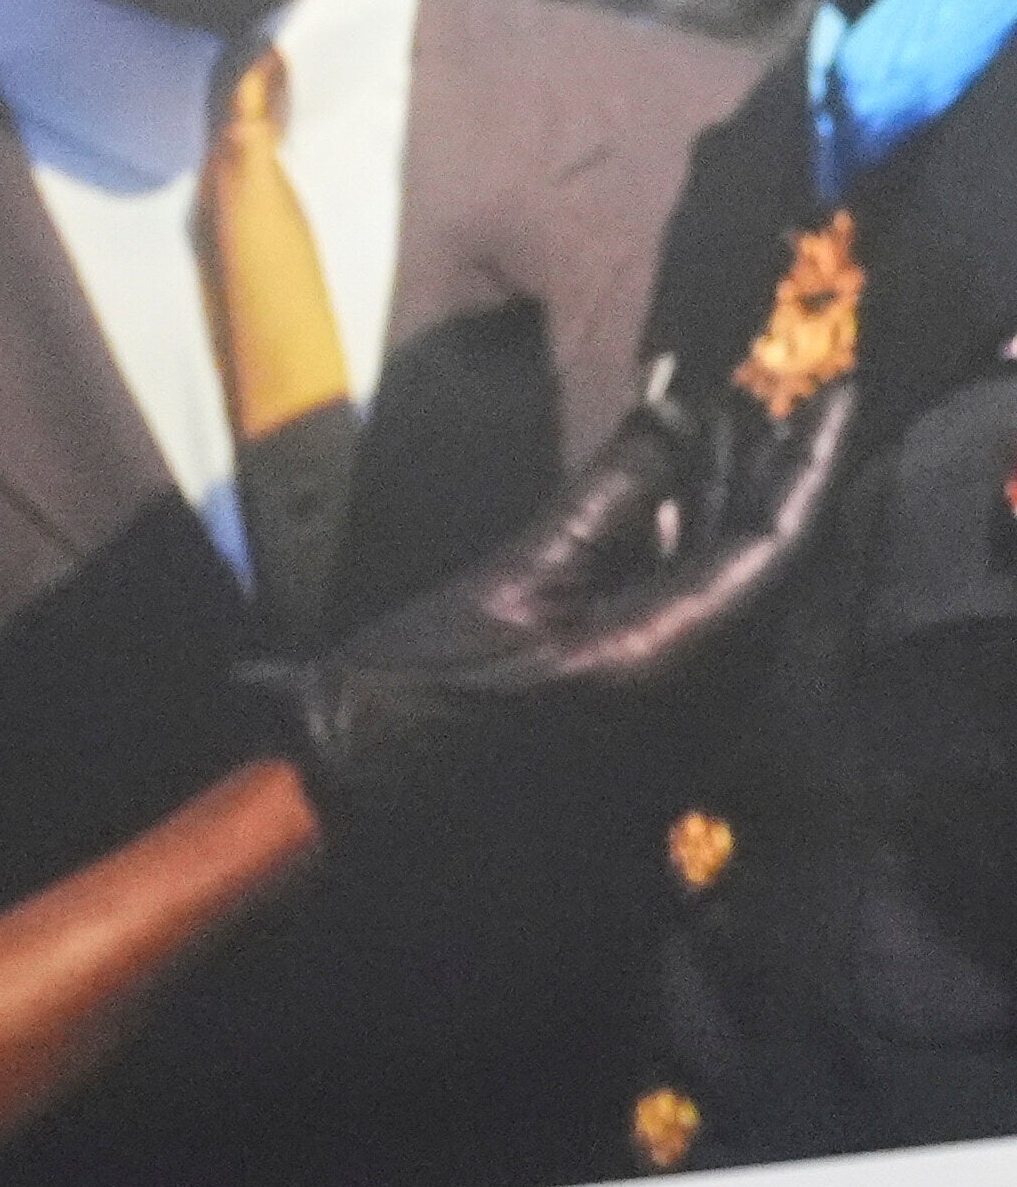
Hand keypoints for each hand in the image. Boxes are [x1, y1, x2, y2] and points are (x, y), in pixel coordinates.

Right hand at [259, 362, 853, 829]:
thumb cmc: (411, 696)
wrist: (349, 790)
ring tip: (718, 440)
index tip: (838, 395)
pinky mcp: (640, 737)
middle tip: (769, 405)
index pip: (778, 545)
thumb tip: (674, 412)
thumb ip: (609, 492)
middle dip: (767, 485)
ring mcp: (673, 729)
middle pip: (768, 575)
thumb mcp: (512, 577)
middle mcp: (697, 706)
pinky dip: (689, 572)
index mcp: (670, 664)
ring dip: (724, 522)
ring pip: (734, 604)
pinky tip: (667, 516)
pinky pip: (696, 640)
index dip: (813, 462)